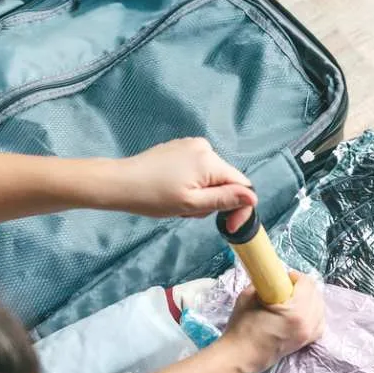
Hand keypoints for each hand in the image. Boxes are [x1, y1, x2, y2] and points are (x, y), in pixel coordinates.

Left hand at [109, 138, 257, 217]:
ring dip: (201, 195)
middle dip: (213, 201)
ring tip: (177, 202)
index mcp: (210, 160)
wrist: (121, 183)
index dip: (239, 208)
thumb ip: (224, 199)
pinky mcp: (180, 148)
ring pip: (211, 178)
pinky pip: (198, 169)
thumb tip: (252, 197)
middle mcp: (204, 147)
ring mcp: (191, 145)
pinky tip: (172, 190)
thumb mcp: (192, 204)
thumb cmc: (153, 197)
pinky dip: (191, 184)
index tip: (227, 227)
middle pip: (225, 181)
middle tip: (187, 211)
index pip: (242, 185)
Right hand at [219, 271, 325, 372]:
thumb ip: (266, 284)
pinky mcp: (306, 342)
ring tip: (292, 300)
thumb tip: (275, 278)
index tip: (283, 278)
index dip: (294, 277)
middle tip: (286, 287)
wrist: (240, 355)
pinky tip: (301, 312)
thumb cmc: (242, 327)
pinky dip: (313, 314)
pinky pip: (319, 322)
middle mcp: (308, 323)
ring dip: (309, 299)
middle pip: (316, 294)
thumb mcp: (250, 296)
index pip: (307, 283)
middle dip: (302, 287)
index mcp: (296, 312)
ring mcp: (308, 334)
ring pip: (320, 307)